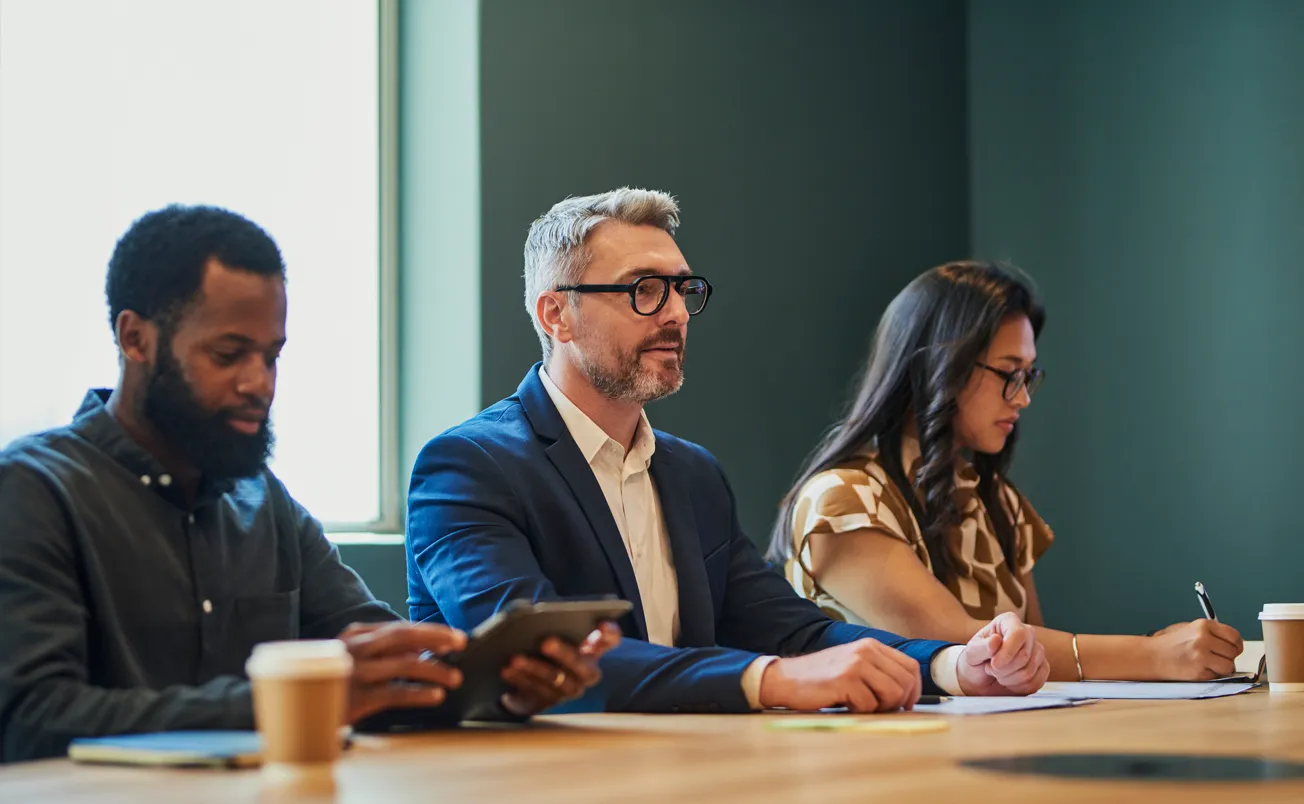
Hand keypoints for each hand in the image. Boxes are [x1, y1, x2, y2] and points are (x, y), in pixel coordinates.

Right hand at [338, 621, 466, 722]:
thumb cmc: (330, 682)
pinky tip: (435, 696)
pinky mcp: (356, 700)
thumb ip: (382, 651)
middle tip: (461, 644)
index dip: (430, 631)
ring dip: (434, 670)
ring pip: (403, 665)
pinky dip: (419, 694)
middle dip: (436, 638)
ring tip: (454, 677)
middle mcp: (355, 649)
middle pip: (403, 637)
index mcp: (355, 636)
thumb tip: (420, 651)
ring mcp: (355, 673)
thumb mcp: (351, 658)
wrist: (291, 707)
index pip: (399, 628)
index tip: (454, 637)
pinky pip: (395, 693)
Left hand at [500, 622, 620, 715]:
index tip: (601, 624)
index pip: (610, 640)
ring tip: (516, 657)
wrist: (526, 672)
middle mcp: (586, 671)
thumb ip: (554, 622)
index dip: (609, 633)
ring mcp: (569, 689)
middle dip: (565, 654)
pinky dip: (521, 680)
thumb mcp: (552, 629)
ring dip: (536, 669)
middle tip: (547, 641)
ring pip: (557, 682)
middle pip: (583, 666)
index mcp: (593, 648)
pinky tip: (507, 670)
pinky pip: (537, 694)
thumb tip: (536, 613)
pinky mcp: (549, 702)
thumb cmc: (544, 641)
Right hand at [758, 638, 922, 712]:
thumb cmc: (821, 678)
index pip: (911, 666)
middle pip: (905, 682)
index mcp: (871, 645)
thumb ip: (878, 671)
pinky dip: (860, 712)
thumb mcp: (853, 665)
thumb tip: (907, 693)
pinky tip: (846, 705)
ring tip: (861, 705)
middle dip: (898, 702)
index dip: (914, 689)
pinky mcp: (845, 680)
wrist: (787, 679)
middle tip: (880, 708)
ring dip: (880, 707)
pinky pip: (869, 705)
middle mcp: (866, 651)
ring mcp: (856, 664)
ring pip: (892, 694)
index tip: (906, 703)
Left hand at [956, 612, 1048, 695]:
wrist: (980, 679)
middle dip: (1004, 669)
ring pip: (1029, 671)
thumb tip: (996, 640)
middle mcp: (1027, 633)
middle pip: (1024, 655)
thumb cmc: (975, 661)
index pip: (1018, 633)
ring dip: (1009, 679)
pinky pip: (1036, 682)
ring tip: (998, 674)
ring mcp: (1037, 650)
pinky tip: (1009, 682)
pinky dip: (1019, 688)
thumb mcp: (971, 653)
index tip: (993, 664)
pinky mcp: (1043, 668)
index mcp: (1008, 621)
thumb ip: (982, 647)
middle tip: (991, 669)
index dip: (1007, 652)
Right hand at [1148, 619, 1242, 679]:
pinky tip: (1198, 669)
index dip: (1236, 644)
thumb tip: (1234, 643)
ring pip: (1229, 666)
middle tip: (1214, 657)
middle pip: (1233, 652)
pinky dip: (1211, 675)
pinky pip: (1218, 676)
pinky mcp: (1199, 671)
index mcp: (1203, 625)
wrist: (1151, 656)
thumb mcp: (1190, 629)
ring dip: (1221, 668)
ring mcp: (1201, 655)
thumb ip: (1212, 633)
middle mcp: (1203, 638)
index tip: (1233, 648)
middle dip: (1227, 656)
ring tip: (1207, 664)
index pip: (1234, 636)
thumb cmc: (1170, 643)